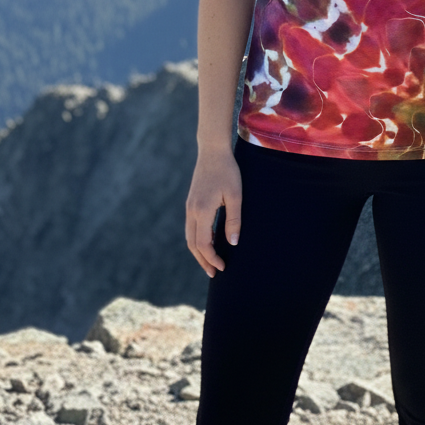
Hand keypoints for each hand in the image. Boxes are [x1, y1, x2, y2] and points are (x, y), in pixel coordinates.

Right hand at [185, 148, 241, 276]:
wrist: (212, 151)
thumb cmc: (227, 171)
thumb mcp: (235, 195)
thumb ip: (234, 220)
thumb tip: (233, 243)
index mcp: (202, 211)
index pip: (203, 244)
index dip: (212, 259)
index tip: (222, 267)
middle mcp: (192, 211)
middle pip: (193, 244)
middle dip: (203, 261)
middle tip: (214, 273)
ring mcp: (189, 207)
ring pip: (189, 237)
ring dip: (198, 252)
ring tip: (210, 262)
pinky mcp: (191, 203)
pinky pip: (191, 227)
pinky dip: (197, 240)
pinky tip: (208, 242)